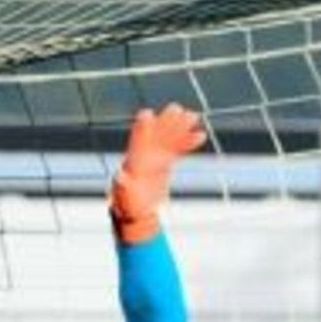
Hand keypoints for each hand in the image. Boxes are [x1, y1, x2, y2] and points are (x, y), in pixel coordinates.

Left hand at [110, 103, 206, 243]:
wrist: (137, 213)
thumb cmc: (128, 207)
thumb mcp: (124, 199)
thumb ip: (123, 186)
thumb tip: (120, 176)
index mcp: (132, 162)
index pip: (137, 142)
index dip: (142, 128)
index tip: (147, 114)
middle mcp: (143, 155)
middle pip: (155, 135)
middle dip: (165, 122)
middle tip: (177, 109)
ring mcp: (154, 157)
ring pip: (168, 138)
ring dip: (180, 127)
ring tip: (194, 116)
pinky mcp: (164, 162)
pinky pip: (177, 148)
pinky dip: (187, 142)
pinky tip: (200, 135)